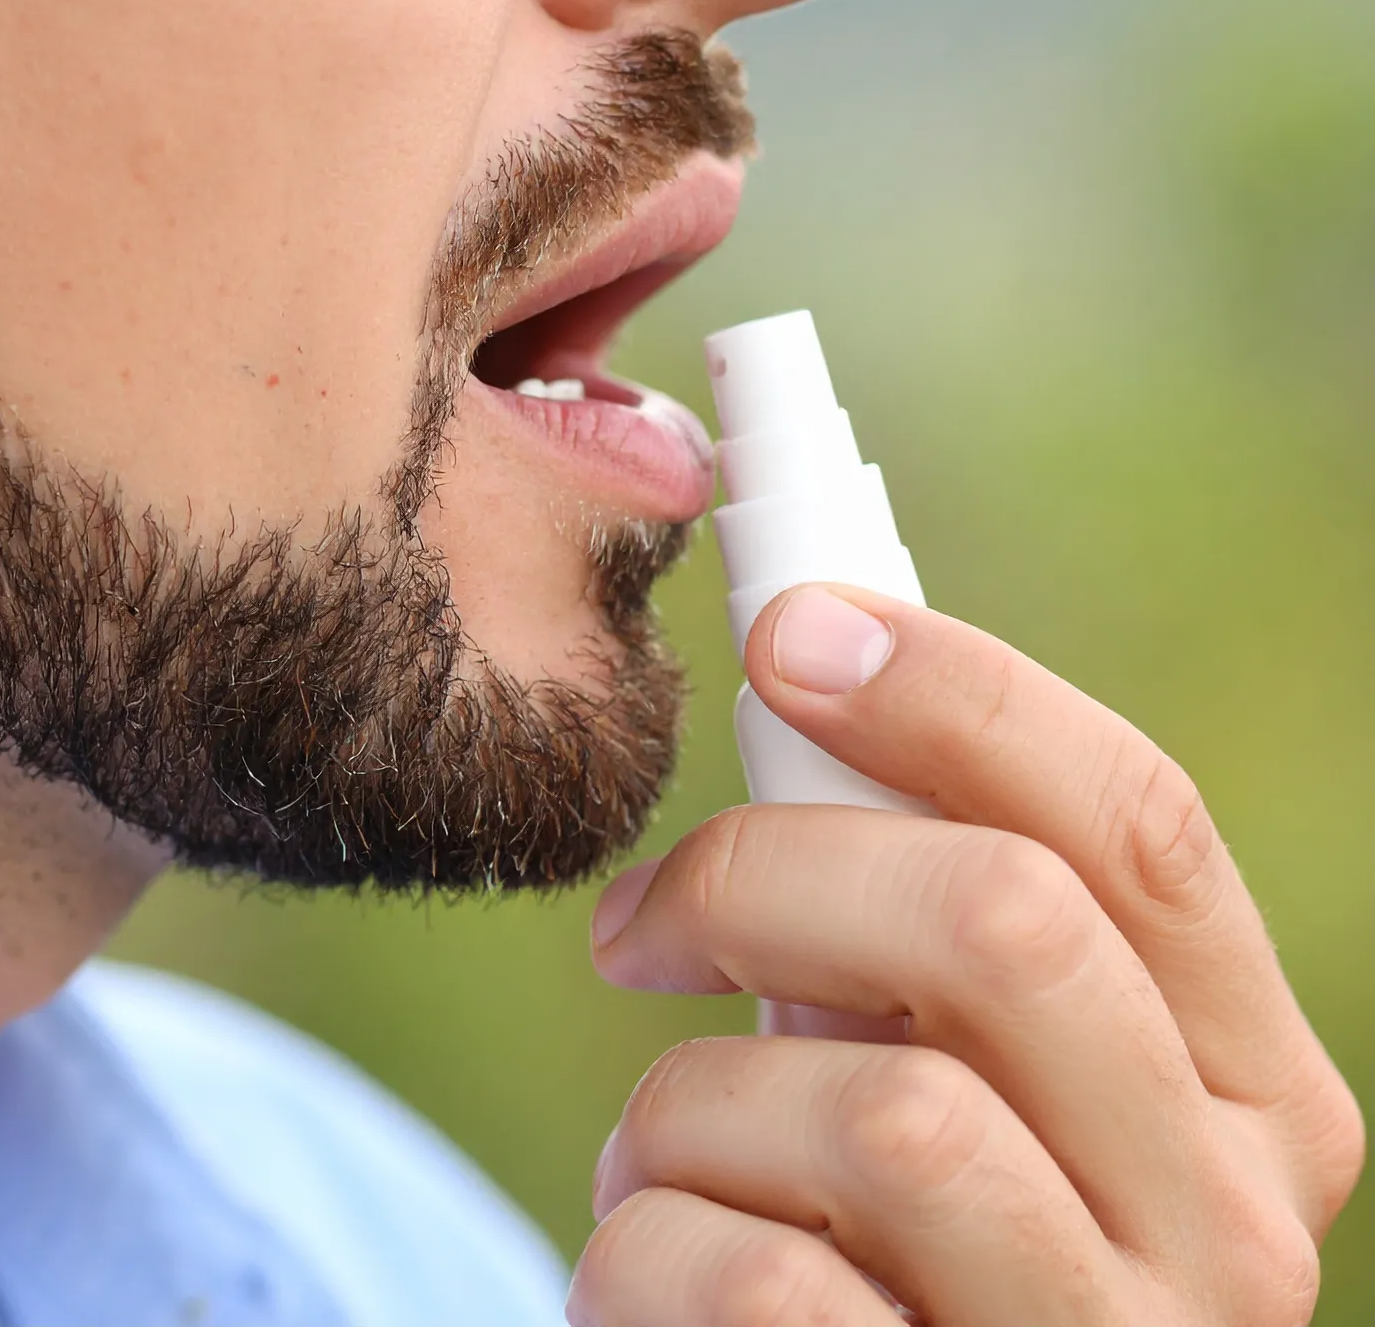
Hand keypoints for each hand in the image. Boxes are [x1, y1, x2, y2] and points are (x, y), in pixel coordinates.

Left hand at [572, 585, 1365, 1325]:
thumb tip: (802, 660)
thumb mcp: (961, 1068)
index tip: (787, 631)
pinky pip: (761, 1288)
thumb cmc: (886, 1243)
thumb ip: (934, 921)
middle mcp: (1231, 1231)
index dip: (957, 694)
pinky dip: (647, 1251)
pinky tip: (656, 1271)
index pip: (1142, 826)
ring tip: (662, 1159)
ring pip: (885, 1119)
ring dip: (691, 1110)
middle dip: (767, 877)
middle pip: (1005, 927)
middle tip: (641, 924)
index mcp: (1251, 1094)